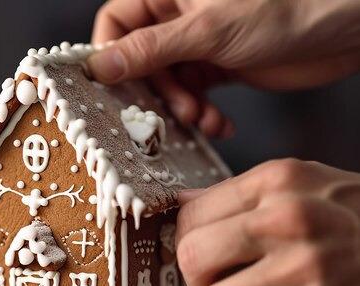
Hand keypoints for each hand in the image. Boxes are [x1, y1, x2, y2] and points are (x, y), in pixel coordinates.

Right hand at [89, 0, 359, 136]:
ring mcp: (197, 44)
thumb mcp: (207, 30)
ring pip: (165, 84)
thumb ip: (150, 50)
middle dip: (156, 92)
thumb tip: (102, 66)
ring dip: (180, 109)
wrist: (341, 29)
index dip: (109, 55)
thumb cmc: (284, 9)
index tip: (109, 87)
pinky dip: (201, 114)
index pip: (116, 22)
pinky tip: (218, 122)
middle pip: (139, 61)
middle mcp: (177, 18)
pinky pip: (192, 96)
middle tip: (173, 110)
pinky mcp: (216, 67)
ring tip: (201, 118)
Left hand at [176, 159, 359, 285]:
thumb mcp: (303, 183)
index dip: (185, 240)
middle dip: (198, 279)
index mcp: (277, 182)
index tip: (199, 251)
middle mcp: (289, 220)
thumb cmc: (357, 216)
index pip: (190, 215)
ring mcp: (308, 269)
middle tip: (220, 280)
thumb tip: (181, 205)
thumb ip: (239, 195)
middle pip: (192, 260)